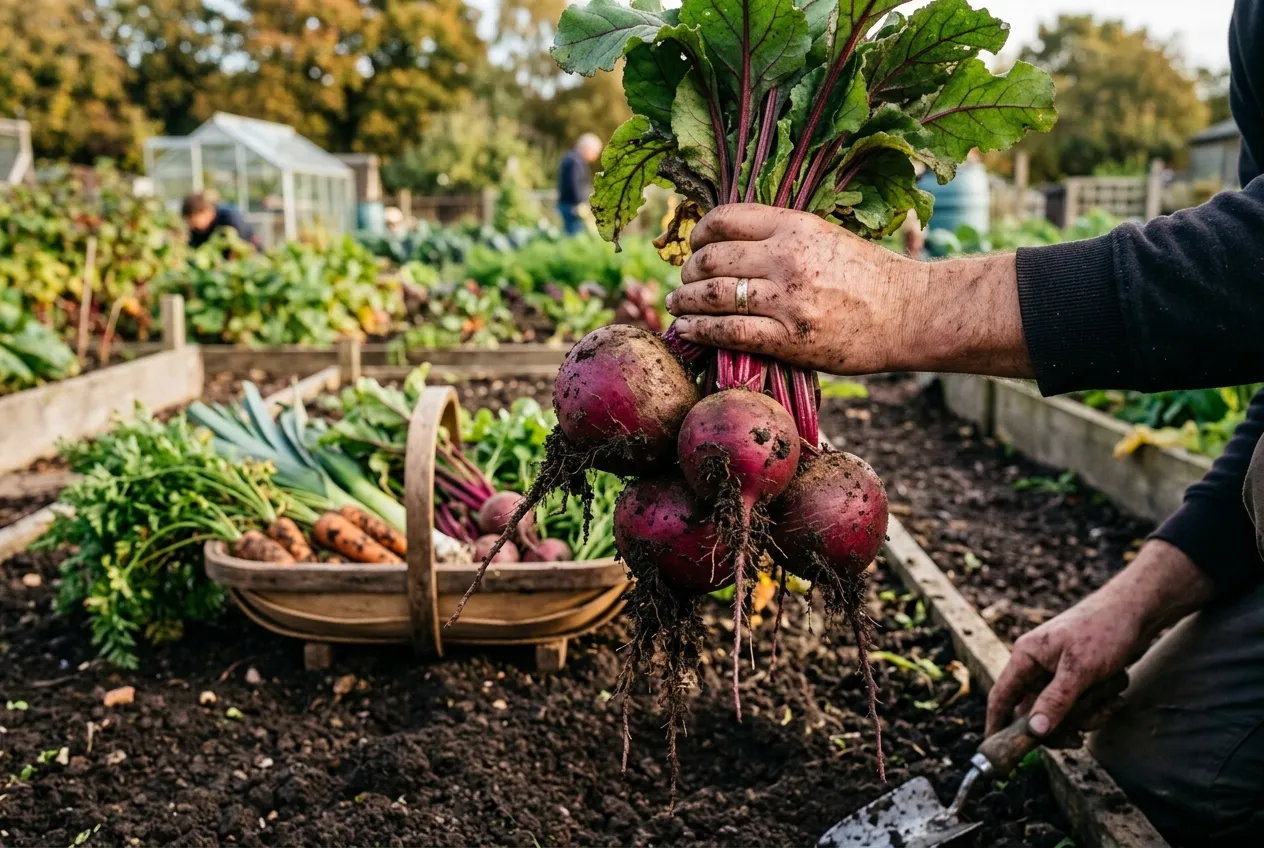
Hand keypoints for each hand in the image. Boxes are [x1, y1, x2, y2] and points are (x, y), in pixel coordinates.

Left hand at [665, 204, 1032, 377]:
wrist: (909, 313)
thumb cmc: (867, 276)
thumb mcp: (825, 237)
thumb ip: (781, 237)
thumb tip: (730, 242)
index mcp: (795, 226)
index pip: (725, 219)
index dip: (699, 233)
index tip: (694, 246)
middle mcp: (787, 258)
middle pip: (712, 259)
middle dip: (688, 271)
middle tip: (684, 281)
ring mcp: (787, 300)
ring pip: (714, 296)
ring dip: (686, 301)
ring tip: (678, 306)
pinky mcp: (790, 338)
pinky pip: (729, 332)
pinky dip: (700, 331)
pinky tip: (688, 330)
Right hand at [986, 540, 1214, 738]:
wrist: (1138, 612)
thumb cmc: (1104, 630)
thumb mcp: (1079, 669)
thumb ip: (1055, 701)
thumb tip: (1034, 731)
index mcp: (1026, 656)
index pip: (1002, 696)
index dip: (996, 723)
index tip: (993, 748)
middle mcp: (1038, 666)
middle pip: (1035, 713)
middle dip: (1061, 725)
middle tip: (1078, 738)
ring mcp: (1059, 674)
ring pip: (1062, 713)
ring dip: (1088, 715)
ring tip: (1109, 700)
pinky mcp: (1079, 679)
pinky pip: (1081, 707)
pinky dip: (1099, 707)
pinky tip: (1115, 696)